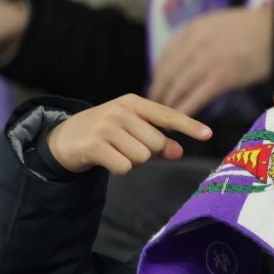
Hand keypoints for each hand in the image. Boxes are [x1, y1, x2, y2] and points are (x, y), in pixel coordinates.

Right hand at [46, 94, 212, 175]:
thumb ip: (159, 141)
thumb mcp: (133, 131)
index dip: (189, 126)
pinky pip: (125, 167)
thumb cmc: (107, 134)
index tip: (208, 134)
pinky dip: (120, 170)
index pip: (167, 115)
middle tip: (127, 148)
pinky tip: (106, 160)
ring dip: (132, 162)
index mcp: (134, 103)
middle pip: (156, 144)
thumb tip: (178, 151)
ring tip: (116, 152)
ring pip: (142, 157)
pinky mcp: (94, 144)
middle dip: (147, 153)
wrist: (65, 137)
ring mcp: (106, 126)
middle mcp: (120, 110)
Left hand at [149, 5, 273, 114]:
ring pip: (178, 86)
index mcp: (193, 30)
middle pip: (168, 72)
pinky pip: (196, 96)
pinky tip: (180, 118)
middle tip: (154, 105)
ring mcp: (207, 60)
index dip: (158, 74)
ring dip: (169, 103)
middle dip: (159, 91)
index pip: (166, 56)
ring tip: (166, 115)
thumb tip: (184, 58)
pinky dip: (185, 109)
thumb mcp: (216, 24)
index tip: (157, 85)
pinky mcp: (221, 77)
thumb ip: (198, 37)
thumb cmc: (251, 29)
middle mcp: (195, 43)